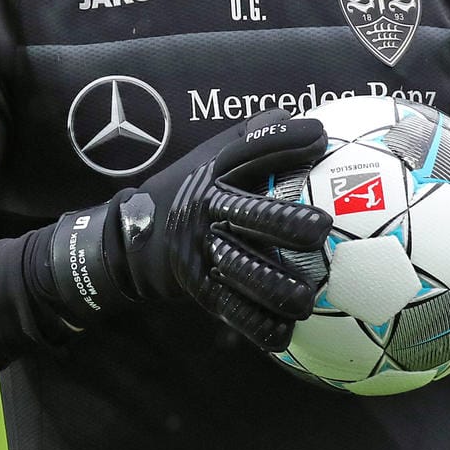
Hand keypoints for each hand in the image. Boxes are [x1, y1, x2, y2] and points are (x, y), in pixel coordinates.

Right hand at [50, 110, 332, 350]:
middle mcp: (208, 211)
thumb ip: (251, 140)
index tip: (320, 138)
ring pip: (245, 269)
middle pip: (252, 214)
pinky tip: (283, 332)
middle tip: (319, 228)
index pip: (251, 151)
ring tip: (307, 297)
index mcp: (214, 176)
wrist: (129, 239)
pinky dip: (258, 324)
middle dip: (287, 222)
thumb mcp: (208, 158)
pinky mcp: (199, 287)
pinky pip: (232, 309)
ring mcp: (202, 251)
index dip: (284, 143)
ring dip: (278, 285)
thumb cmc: (185, 192)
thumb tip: (295, 117)